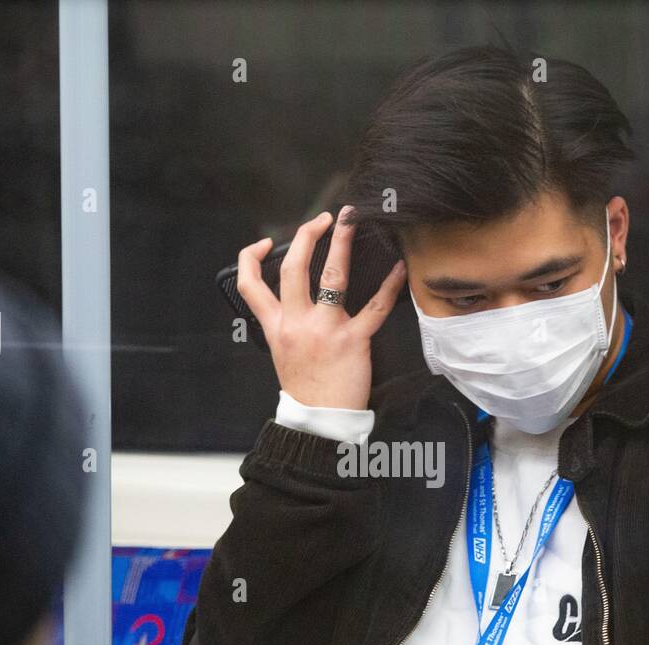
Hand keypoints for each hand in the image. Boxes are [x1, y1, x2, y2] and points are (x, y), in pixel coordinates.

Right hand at [235, 205, 406, 410]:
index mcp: (275, 327)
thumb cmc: (306, 387)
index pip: (250, 285)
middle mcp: (296, 324)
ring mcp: (325, 331)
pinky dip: (389, 286)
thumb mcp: (282, 353)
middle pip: (293, 269)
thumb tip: (299, 298)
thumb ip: (286, 323)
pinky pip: (374, 309)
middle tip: (322, 219)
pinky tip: (398, 269)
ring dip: (342, 245)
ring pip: (332, 278)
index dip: (250, 257)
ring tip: (351, 224)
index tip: (263, 242)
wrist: (319, 422)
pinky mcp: (353, 342)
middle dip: (306, 236)